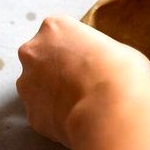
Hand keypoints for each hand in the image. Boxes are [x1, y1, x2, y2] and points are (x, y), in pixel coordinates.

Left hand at [17, 16, 149, 148]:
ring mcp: (27, 84)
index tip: (88, 60)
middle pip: (40, 57)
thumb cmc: (122, 72)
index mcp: (55, 27)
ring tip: (79, 106)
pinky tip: (75, 121)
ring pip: (37, 87)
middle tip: (81, 83)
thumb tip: (99, 67)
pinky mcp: (30, 114)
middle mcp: (33, 51)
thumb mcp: (120, 50)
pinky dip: (54, 118)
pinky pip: (42, 113)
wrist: (110, 111)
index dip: (75, 48)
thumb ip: (99, 54)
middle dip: (56, 69)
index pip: (60, 32)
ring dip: (52, 94)